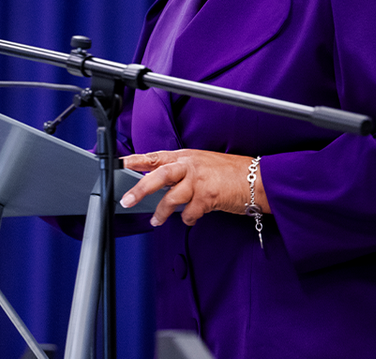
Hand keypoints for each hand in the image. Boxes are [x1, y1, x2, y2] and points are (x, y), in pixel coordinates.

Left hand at [119, 149, 269, 226]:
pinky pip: (190, 213)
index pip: (155, 157)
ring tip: (155, 220)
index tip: (118, 165)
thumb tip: (157, 181)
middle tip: (126, 200)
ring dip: (161, 212)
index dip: (135, 160)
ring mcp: (200, 180)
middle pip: (158, 175)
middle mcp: (190, 165)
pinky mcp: (209, 197)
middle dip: (139, 188)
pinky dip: (187, 219)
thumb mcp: (202, 164)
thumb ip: (180, 171)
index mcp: (186, 156)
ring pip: (171, 198)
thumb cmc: (230, 172)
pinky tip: (190, 219)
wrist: (257, 180)